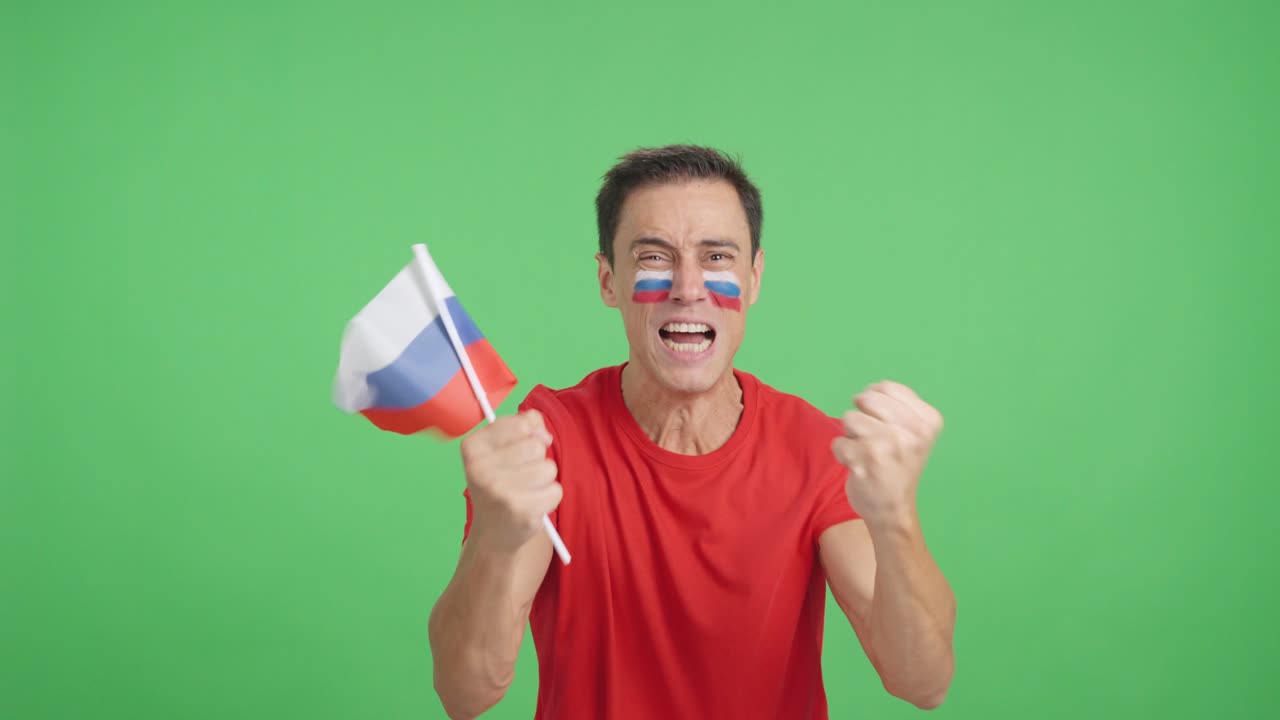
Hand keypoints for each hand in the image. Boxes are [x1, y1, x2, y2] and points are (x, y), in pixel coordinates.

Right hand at [460, 410, 560, 552]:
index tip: (516, 450)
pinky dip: (549, 498)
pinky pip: (555, 490)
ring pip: (548, 468)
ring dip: (543, 480)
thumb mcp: (500, 449)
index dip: (529, 434)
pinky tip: (531, 506)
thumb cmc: (500, 483)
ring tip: (525, 492)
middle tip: (518, 477)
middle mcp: (480, 468)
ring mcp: (499, 491)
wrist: (492, 533)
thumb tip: (543, 432)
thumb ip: (523, 425)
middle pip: (536, 446)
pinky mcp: (520, 511)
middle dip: (536, 460)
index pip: (521, 424)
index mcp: (473, 447)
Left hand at [831, 381, 943, 528]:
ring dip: (852, 436)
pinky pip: (838, 442)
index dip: (875, 403)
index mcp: (928, 420)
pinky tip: (860, 467)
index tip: (884, 425)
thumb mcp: (914, 432)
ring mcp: (889, 445)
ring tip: (868, 453)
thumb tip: (870, 389)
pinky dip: (843, 454)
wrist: (893, 509)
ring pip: (849, 418)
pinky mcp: (865, 460)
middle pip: (865, 399)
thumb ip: (897, 405)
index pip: (886, 387)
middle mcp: (912, 431)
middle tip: (874, 440)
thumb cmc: (898, 465)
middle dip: (862, 417)